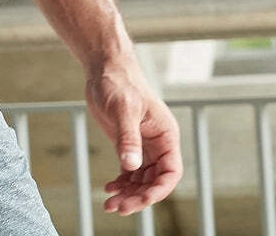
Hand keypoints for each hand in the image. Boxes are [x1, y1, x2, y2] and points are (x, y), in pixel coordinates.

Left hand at [85, 56, 182, 215]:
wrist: (104, 68)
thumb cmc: (119, 82)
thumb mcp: (123, 109)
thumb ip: (128, 137)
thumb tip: (131, 166)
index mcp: (166, 136)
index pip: (171, 172)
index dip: (159, 190)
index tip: (142, 200)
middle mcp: (158, 144)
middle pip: (154, 180)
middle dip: (138, 196)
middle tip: (119, 208)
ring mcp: (142, 145)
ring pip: (141, 179)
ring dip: (128, 194)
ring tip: (110, 205)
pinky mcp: (127, 144)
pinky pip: (129, 171)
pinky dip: (121, 183)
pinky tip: (109, 189)